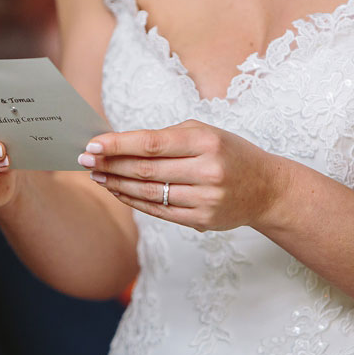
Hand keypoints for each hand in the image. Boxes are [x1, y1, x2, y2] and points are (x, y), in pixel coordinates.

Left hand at [77, 120, 291, 231]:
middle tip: (85, 160)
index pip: (151, 144)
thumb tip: (119, 144)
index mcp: (206, 142)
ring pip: (148, 193)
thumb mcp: (205, 133)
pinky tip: (117, 191)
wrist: (268, 189)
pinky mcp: (202, 221)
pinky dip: (133, 201)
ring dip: (116, 184)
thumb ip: (166, 137)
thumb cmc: (230, 153)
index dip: (118, 145)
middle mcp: (207, 171)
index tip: (92, 144)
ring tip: (96, 175)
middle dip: (110, 165)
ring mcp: (205, 199)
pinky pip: (158, 211)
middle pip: (145, 170)